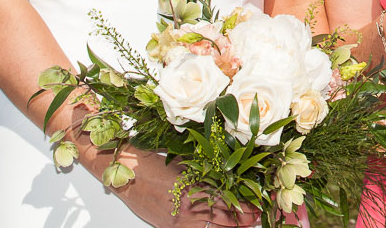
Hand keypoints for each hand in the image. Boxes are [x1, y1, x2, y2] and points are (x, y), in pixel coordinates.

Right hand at [108, 149, 258, 226]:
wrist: (127, 173)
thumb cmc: (155, 164)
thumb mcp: (185, 165)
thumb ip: (205, 174)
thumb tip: (227, 179)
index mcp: (194, 184)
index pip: (227, 198)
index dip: (244, 204)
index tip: (257, 205)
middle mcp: (188, 204)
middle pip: (222, 215)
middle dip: (242, 218)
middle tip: (257, 217)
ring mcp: (179, 218)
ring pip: (212, 225)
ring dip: (230, 226)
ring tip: (246, 224)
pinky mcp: (170, 226)